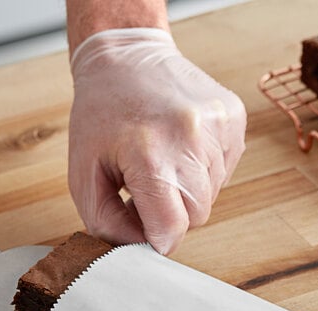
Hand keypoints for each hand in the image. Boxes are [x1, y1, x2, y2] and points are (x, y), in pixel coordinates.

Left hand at [68, 28, 245, 253]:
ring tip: (164, 159)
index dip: (158, 238)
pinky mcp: (234, 119)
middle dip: (172, 212)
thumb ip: (106, 223)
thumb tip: (141, 247)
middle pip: (197, 216)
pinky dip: (203, 169)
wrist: (127, 56)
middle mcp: (191, 139)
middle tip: (148, 187)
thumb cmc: (101, 116)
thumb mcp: (83, 174)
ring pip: (212, 194)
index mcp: (150, 155)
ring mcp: (218, 126)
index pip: (173, 228)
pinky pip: (224, 170)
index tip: (145, 227)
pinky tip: (182, 146)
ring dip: (187, 189)